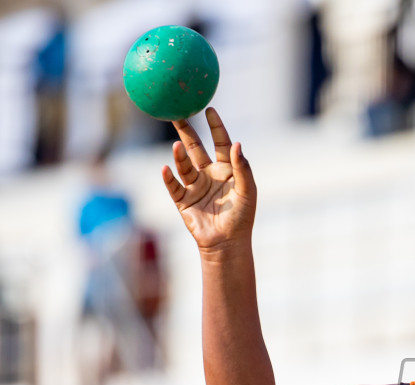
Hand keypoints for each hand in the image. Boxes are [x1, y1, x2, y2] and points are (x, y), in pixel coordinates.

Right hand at [162, 108, 255, 253]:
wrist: (227, 244)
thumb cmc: (242, 218)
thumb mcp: (248, 191)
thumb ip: (243, 168)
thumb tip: (237, 144)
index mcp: (226, 170)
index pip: (220, 143)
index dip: (216, 127)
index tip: (209, 110)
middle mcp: (209, 174)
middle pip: (195, 148)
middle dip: (186, 131)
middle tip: (177, 113)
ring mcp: (195, 187)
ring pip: (184, 165)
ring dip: (179, 155)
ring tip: (177, 146)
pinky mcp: (183, 201)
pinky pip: (174, 186)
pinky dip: (169, 177)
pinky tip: (166, 169)